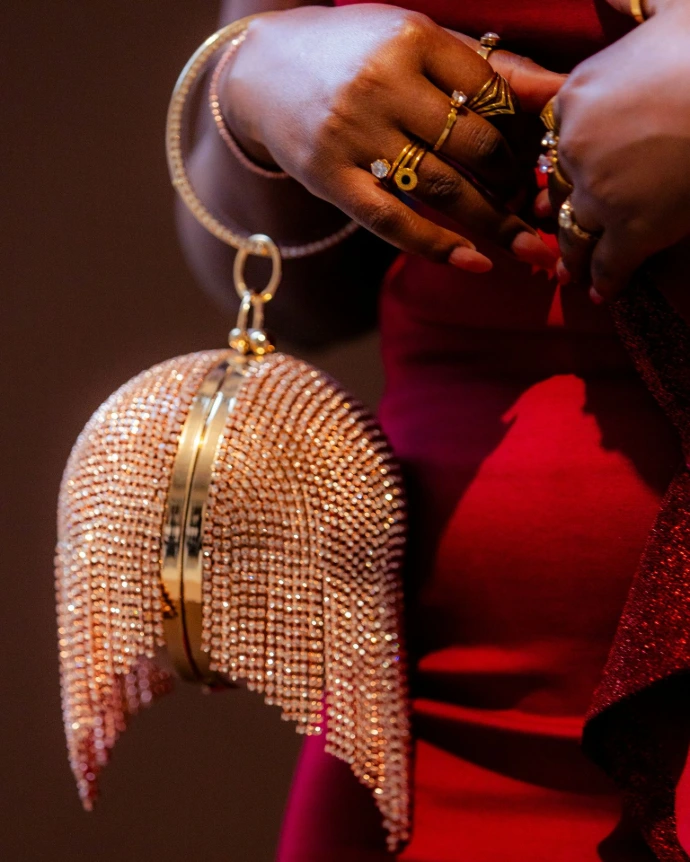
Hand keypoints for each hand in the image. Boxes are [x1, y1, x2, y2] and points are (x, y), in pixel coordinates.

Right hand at [219, 4, 562, 271]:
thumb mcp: (414, 40)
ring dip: (492, 224)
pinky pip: (390, 220)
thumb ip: (482, 66)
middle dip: (514, 183)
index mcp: (412, 39)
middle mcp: (381, 83)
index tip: (543, 162)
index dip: (525, 133)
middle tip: (537, 209)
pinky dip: (435, 246)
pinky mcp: (329, 177)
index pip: (490, 94)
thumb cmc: (354, 53)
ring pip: (439, 187)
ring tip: (530, 250)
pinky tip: (474, 264)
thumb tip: (555, 91)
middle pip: (472, 145)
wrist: (262, 69)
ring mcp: (352, 134)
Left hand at [538, 0, 689, 298]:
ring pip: (573, 232)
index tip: (565, 178)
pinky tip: (602, 293)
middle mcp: (575, 146)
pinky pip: (608, 265)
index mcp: (576, 96)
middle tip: (558, 230)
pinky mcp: (631, 230)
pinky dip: (605, 281)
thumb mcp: (669, 8)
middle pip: (562, 188)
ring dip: (571, 255)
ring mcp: (599, 192)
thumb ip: (634, 5)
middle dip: (562, 210)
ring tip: (569, 270)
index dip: (566, 163)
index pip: (557, 141)